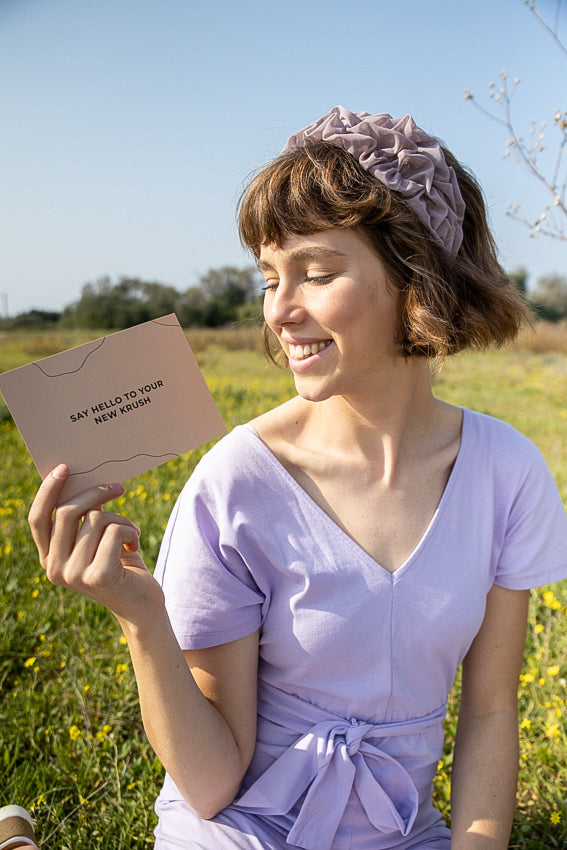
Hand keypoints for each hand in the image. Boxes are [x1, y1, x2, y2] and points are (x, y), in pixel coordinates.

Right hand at [28, 464, 164, 623]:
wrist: (143, 606)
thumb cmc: (121, 566)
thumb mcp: (97, 541)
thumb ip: (84, 519)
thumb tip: (82, 482)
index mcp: (49, 558)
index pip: (38, 519)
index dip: (48, 491)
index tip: (64, 468)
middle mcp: (54, 568)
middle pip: (68, 512)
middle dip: (97, 493)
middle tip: (119, 488)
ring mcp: (74, 574)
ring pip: (97, 519)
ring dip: (122, 520)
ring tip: (131, 534)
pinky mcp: (98, 575)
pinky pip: (114, 531)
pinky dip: (130, 531)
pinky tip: (134, 546)